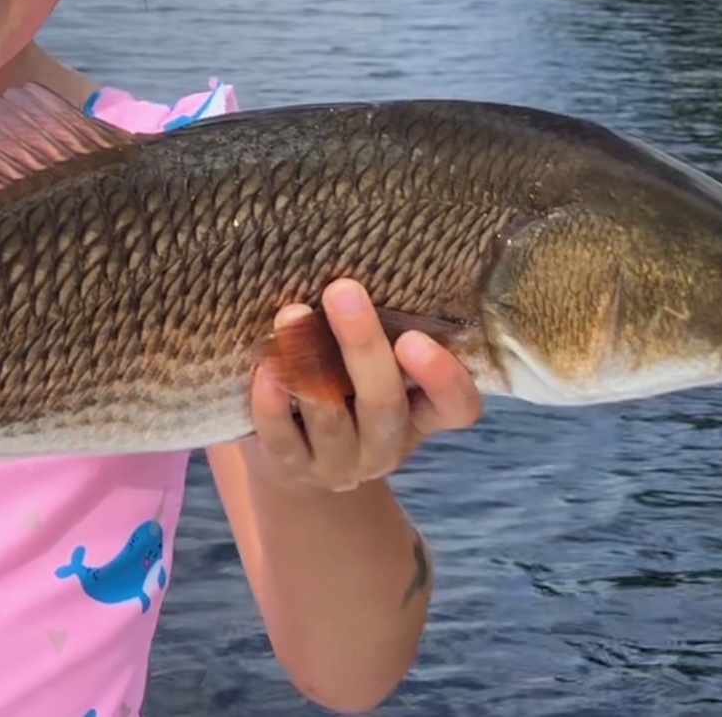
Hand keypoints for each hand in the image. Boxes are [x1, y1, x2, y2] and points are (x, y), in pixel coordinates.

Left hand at [249, 278, 482, 495]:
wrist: (298, 459)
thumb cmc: (344, 389)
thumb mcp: (373, 366)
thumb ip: (382, 331)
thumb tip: (363, 254)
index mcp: (420, 415)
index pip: (456, 407)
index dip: (443, 378)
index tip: (414, 337)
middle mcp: (386, 445)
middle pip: (384, 404)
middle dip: (363, 346)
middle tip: (343, 291)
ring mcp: (339, 463)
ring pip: (330, 420)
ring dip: (309, 365)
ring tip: (291, 315)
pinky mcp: (292, 468)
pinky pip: (282, 438)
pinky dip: (272, 402)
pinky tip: (264, 367)